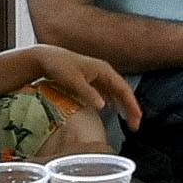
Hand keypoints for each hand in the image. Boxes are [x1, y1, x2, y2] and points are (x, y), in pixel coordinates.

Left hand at [29, 48, 143, 122]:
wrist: (46, 58)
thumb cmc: (59, 66)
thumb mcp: (74, 81)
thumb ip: (89, 93)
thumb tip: (104, 106)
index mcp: (104, 70)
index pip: (124, 89)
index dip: (132, 105)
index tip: (137, 119)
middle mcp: (104, 72)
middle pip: (123, 91)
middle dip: (131, 108)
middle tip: (135, 125)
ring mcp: (98, 76)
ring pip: (116, 92)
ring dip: (123, 106)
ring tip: (128, 120)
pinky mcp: (91, 80)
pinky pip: (107, 92)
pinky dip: (112, 102)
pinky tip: (112, 110)